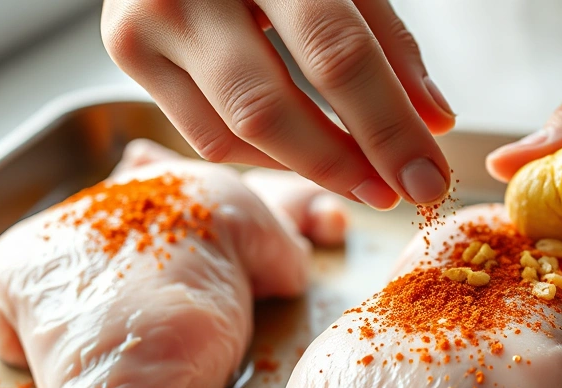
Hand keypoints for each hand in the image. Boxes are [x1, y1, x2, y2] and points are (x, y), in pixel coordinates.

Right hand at [102, 0, 455, 209]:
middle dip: (343, 164)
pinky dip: (267, 154)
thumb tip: (434, 121)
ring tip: (362, 175)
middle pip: (270, 108)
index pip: (335, 54)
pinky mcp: (128, 51)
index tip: (427, 176)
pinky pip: (207, 135)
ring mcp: (146, 22)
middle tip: (394, 192)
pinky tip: (307, 150)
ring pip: (235, 134)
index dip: (386, 126)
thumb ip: (387, 40)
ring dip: (309, 167)